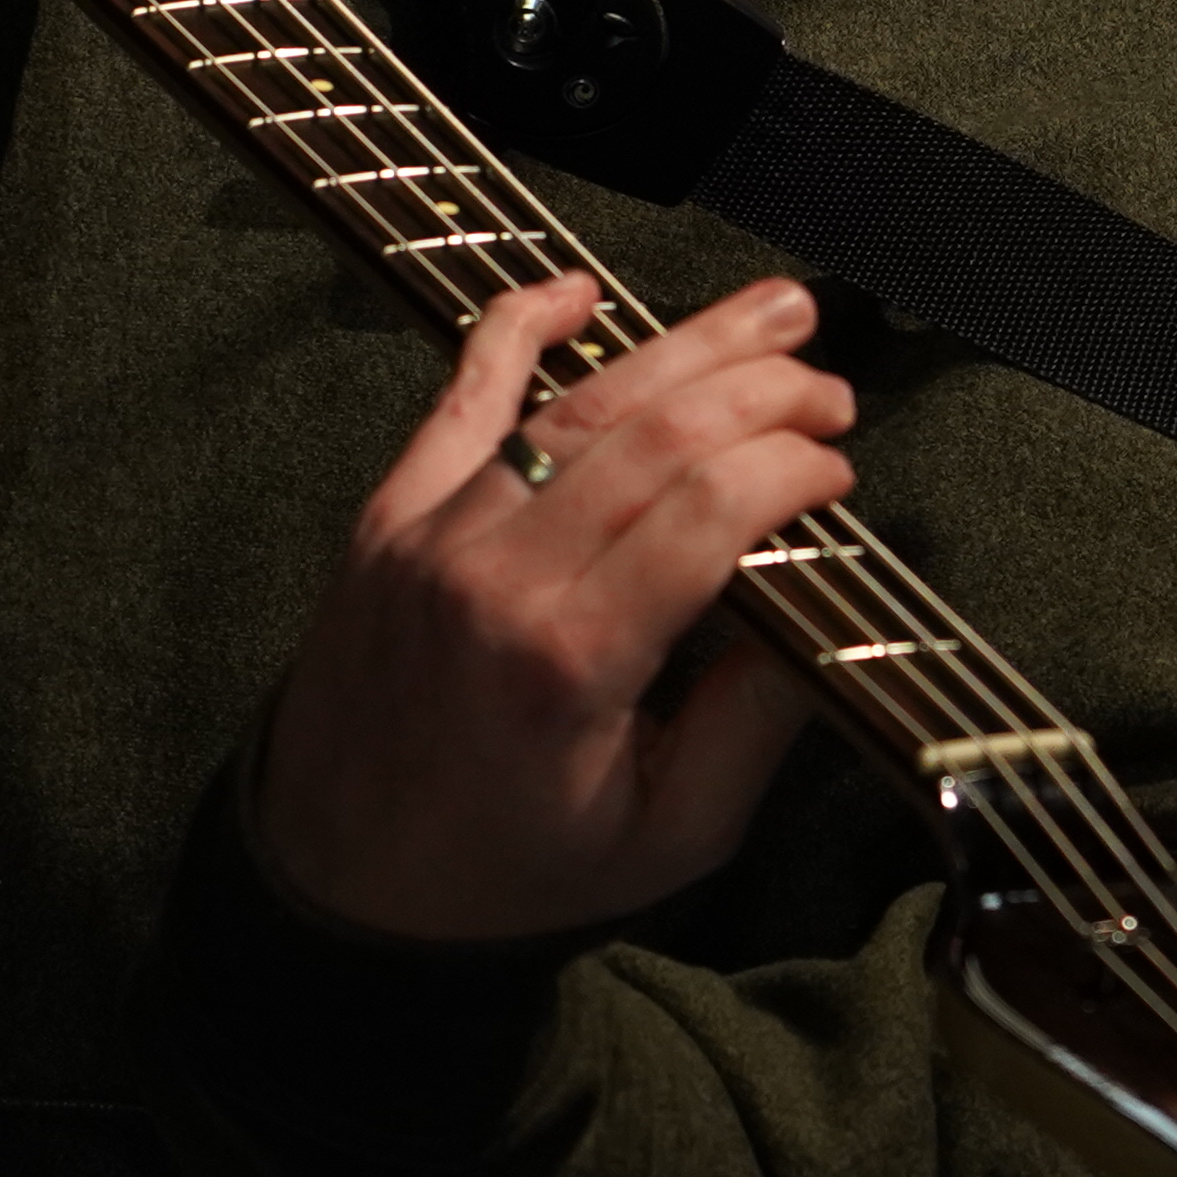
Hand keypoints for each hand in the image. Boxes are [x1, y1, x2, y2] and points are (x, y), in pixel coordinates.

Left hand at [255, 275, 843, 941]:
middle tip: (831, 394)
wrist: (337, 883)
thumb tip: (822, 613)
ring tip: (774, 312)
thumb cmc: (512, 870)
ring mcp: (433, 533)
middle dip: (764, 394)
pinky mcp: (389, 514)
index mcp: (573, 663)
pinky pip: (459, 394)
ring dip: (685, 346)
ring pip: (577, 401)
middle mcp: (497, 578)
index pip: (710, 510)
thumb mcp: (666, 838)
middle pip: (657, 435)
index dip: (793, 471)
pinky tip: (583, 293)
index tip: (840, 479)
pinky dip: (519, 327)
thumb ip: (755, 727)